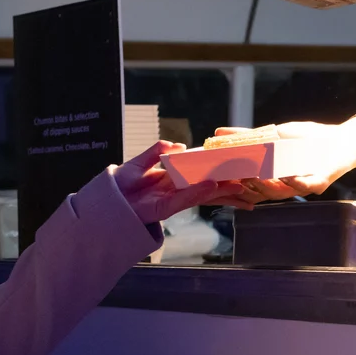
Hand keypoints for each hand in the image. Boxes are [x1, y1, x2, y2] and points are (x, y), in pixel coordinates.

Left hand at [114, 141, 250, 220]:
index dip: (219, 171)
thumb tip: (181, 146)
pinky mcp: (165, 208)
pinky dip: (199, 193)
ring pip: (203, 195)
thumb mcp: (139, 162)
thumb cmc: (119, 184)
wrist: (103, 202)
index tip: (238, 167)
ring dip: (222, 192)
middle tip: (252, 182)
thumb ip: (157, 152)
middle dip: (229, 187)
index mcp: (173, 177)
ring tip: (242, 188)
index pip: (202, 173)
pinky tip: (214, 187)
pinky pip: (185, 199)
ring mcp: (173, 200)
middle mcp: (177, 189)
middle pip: (208, 187)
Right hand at [215, 117, 355, 202]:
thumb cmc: (307, 139)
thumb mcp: (274, 134)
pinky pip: (304, 187)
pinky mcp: (319, 183)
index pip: (248, 187)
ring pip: (280, 193)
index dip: (233, 185)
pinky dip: (294, 182)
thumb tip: (218, 133)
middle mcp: (284, 187)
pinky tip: (285, 175)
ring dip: (266, 186)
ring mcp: (301, 187)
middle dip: (246, 186)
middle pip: (260, 193)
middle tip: (234, 177)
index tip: (218, 178)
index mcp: (272, 178)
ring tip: (255, 176)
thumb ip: (247, 136)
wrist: (341, 139)